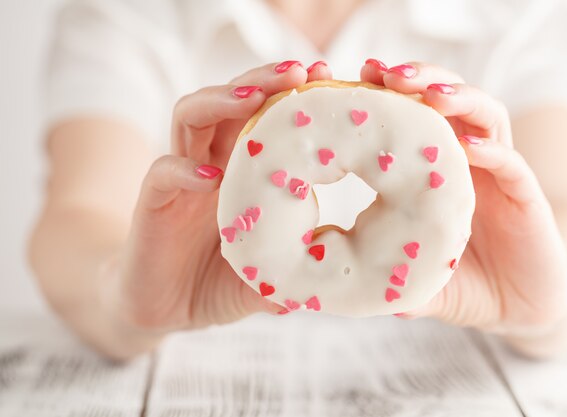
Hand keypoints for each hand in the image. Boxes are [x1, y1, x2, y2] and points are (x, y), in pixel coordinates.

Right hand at [111, 61, 332, 331]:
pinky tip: (212, 177)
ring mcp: (180, 178)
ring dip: (221, 100)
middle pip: (230, 100)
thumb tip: (344, 281)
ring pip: (190, 116)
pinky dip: (185, 170)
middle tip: (300, 72)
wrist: (162, 309)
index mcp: (243, 170)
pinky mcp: (152, 202)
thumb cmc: (219, 283)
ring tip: (254, 97)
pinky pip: (163, 172)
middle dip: (262, 80)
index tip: (328, 78)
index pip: (265, 117)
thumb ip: (301, 269)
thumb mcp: (270, 273)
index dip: (293, 96)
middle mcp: (212, 162)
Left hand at [361, 61, 566, 333]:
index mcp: (439, 171)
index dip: (390, 97)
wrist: (524, 308)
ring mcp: (501, 176)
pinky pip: (514, 165)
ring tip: (429, 93)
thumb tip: (335, 285)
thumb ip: (383, 272)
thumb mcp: (415, 275)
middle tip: (386, 73)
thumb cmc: (466, 283)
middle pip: (451, 102)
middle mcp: (470, 163)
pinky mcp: (528, 197)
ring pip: (487, 118)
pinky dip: (492, 151)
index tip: (358, 81)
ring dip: (459, 99)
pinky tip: (469, 147)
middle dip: (421, 80)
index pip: (416, 119)